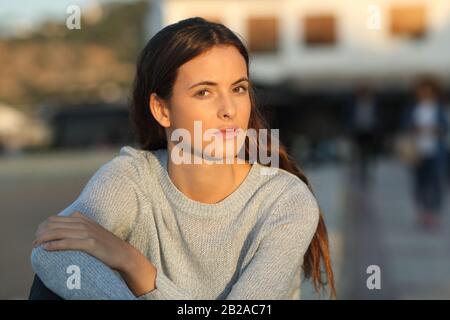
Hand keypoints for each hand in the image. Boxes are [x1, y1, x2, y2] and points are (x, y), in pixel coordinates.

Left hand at [32, 211, 156, 295]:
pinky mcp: (90, 243)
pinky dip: (55, 245)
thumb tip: (62, 230)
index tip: (38, 237)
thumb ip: (79, 227)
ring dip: (44, 239)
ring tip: (36, 246)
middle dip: (40, 233)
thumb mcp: (92, 231)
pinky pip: (68, 243)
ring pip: (58, 232)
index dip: (43, 227)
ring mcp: (87, 232)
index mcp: (83, 219)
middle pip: (54, 224)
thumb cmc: (106, 245)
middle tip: (34, 243)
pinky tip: (46, 248)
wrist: (123, 253)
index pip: (55, 219)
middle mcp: (84, 223)